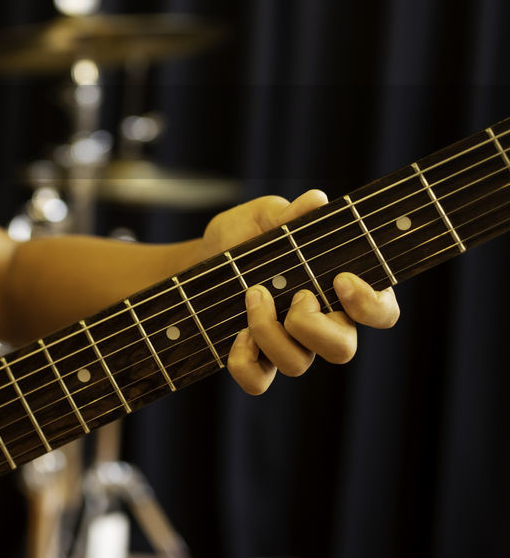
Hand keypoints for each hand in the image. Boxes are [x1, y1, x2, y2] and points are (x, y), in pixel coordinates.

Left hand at [202, 190, 401, 394]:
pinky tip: (236, 335)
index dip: (371, 305)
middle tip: (296, 296)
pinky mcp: (256, 359)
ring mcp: (290, 344)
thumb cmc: (244, 236)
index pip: (382, 312)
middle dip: (316, 327)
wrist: (201, 258)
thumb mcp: (261, 217)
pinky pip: (259, 382)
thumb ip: (288, 214)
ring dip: (271, 333)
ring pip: (299, 363)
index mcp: (340, 288)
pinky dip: (247, 363)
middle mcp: (322, 323)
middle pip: (343, 349)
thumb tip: (315, 202)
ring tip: (253, 294)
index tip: (341, 280)